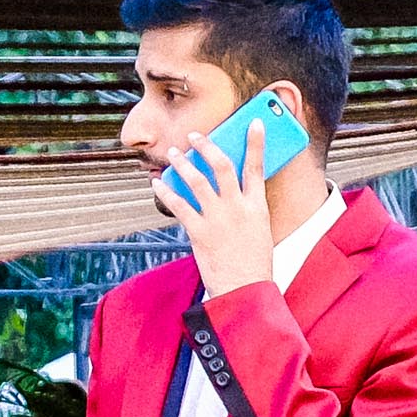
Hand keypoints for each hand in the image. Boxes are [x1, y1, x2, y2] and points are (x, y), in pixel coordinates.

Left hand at [153, 118, 273, 300]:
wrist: (243, 293)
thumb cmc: (252, 267)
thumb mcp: (258, 233)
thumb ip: (246, 211)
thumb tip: (230, 195)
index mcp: (256, 208)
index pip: (257, 167)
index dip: (256, 143)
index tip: (254, 123)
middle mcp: (237, 208)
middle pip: (222, 165)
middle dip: (207, 146)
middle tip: (194, 136)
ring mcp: (217, 219)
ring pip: (197, 180)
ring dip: (183, 163)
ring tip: (172, 153)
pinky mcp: (199, 233)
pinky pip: (178, 206)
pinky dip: (166, 191)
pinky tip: (158, 182)